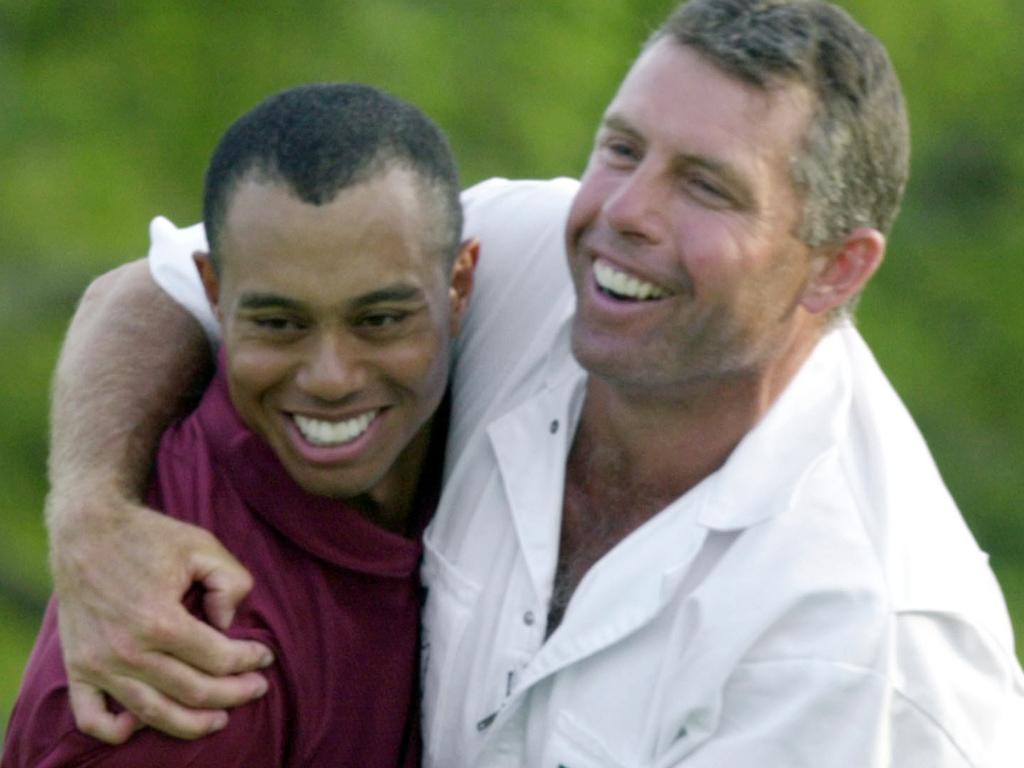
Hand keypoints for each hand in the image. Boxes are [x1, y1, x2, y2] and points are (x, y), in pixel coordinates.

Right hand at [48, 489, 274, 743]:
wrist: (87, 531)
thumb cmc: (150, 537)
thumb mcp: (203, 545)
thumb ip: (231, 582)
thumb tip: (227, 625)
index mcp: (159, 620)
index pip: (218, 659)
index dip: (248, 661)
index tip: (265, 657)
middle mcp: (127, 650)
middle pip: (193, 692)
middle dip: (234, 694)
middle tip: (256, 688)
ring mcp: (98, 664)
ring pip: (153, 714)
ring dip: (192, 723)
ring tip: (220, 719)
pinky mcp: (77, 667)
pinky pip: (91, 718)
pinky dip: (117, 732)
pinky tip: (143, 727)